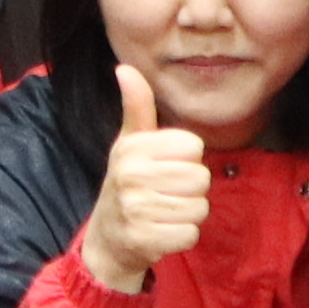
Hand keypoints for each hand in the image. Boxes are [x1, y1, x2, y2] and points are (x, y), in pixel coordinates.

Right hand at [77, 65, 210, 294]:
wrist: (107, 237)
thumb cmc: (127, 183)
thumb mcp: (129, 142)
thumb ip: (137, 106)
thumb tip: (124, 68)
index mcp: (133, 148)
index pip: (194, 147)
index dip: (186, 160)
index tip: (165, 167)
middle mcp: (132, 175)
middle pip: (201, 178)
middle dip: (191, 189)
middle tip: (166, 193)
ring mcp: (136, 210)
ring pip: (199, 207)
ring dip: (188, 214)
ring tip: (164, 212)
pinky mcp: (144, 239)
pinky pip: (190, 234)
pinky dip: (182, 236)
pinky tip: (162, 231)